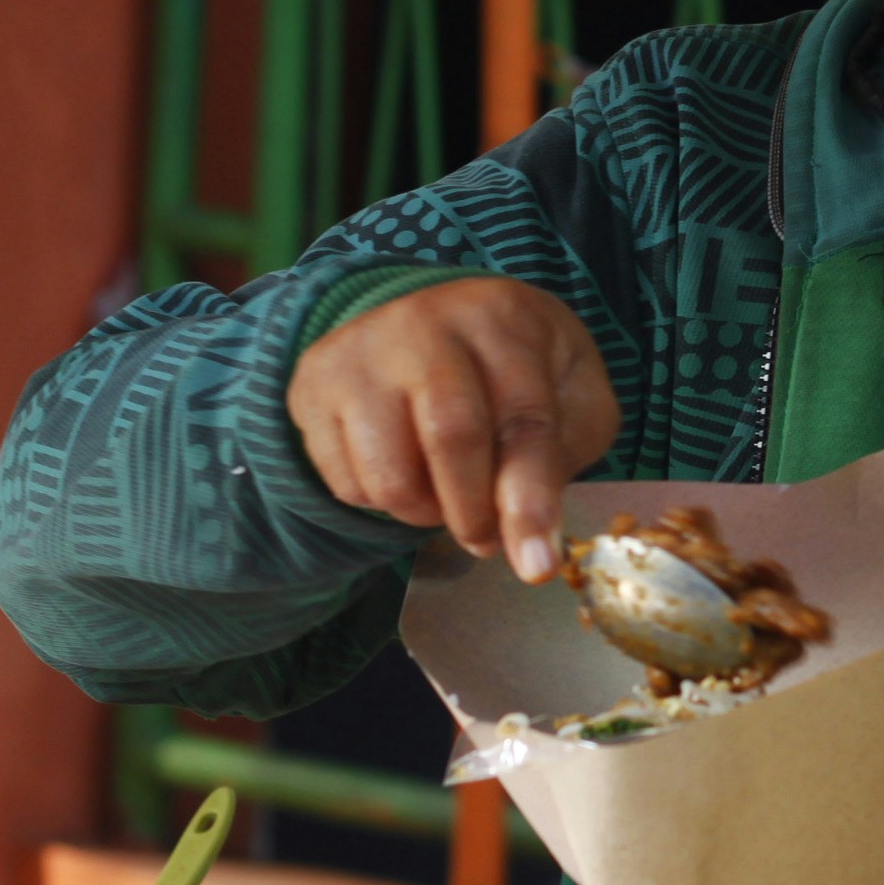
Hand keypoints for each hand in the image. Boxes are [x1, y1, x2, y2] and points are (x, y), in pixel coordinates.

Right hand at [287, 277, 618, 579]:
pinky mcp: (314, 386)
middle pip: (450, 439)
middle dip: (475, 514)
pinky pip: (345, 483)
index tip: (537, 566)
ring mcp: (360, 352)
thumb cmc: (513, 369)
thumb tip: (532, 538)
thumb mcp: (569, 394)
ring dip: (426, 514)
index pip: (522, 420)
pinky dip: (382, 503)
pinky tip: (407, 470)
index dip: (531, 501)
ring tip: (448, 496)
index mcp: (503, 318)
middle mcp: (425, 322)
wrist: (430, 324)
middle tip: (488, 541)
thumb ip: (563, 456)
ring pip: (389, 475)